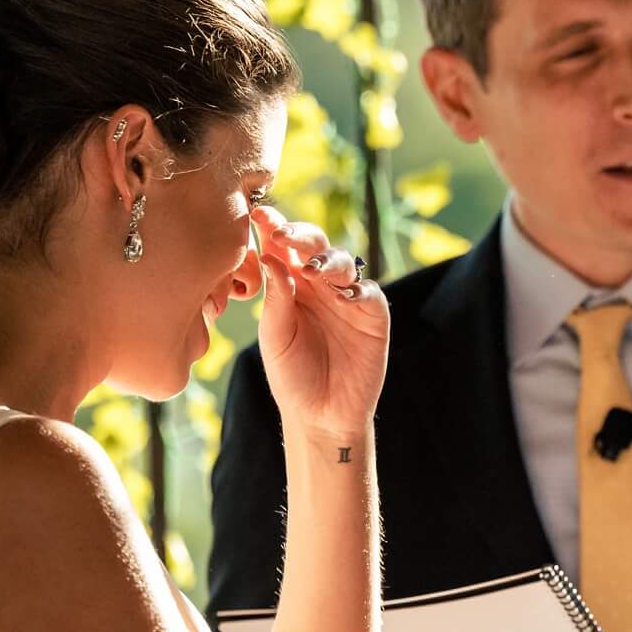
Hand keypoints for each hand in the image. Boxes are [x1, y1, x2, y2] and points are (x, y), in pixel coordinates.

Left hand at [253, 205, 388, 437]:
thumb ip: (276, 297)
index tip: (258, 215)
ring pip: (342, 262)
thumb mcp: (275, 336)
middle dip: (301, 235)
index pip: (281, 247)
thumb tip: (270, 255)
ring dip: (328, 260)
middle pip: (313, 246)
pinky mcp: (373, 315)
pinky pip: (368, 291)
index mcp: (289, 285)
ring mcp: (347, 298)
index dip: (273, 228)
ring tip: (313, 269)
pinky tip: (343, 293)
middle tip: (285, 236)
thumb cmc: (291, 377)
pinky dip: (357, 288)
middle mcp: (318, 285)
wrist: (322, 416)